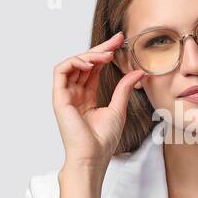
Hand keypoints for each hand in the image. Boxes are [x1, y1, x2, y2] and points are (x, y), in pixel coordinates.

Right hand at [52, 32, 144, 170]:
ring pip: (72, 63)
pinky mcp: (59, 98)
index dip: (105, 54)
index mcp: (86, 97)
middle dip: (100, 49)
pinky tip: (90, 62)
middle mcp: (74, 94)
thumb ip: (124, 88)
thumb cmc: (102, 141)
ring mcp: (65, 95)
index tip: (120, 43)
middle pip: (84, 63)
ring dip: (89, 55)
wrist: (92, 157)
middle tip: (116, 40)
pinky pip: (61, 71)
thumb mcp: (118, 108)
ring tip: (106, 55)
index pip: (94, 69)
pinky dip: (75, 61)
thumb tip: (138, 71)